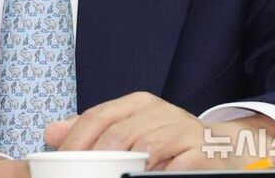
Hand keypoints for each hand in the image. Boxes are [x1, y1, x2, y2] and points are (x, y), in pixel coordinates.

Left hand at [45, 92, 274, 169]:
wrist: (223, 146)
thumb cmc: (167, 140)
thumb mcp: (130, 127)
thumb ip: (93, 129)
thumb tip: (51, 132)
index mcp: (137, 104)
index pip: (98, 116)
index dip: (76, 140)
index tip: (60, 162)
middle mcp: (159, 111)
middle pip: (118, 135)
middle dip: (95, 161)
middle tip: (81, 177)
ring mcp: (182, 129)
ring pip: (144, 150)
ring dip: (125, 171)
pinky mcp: (202, 152)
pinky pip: (177, 166)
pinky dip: (158, 175)